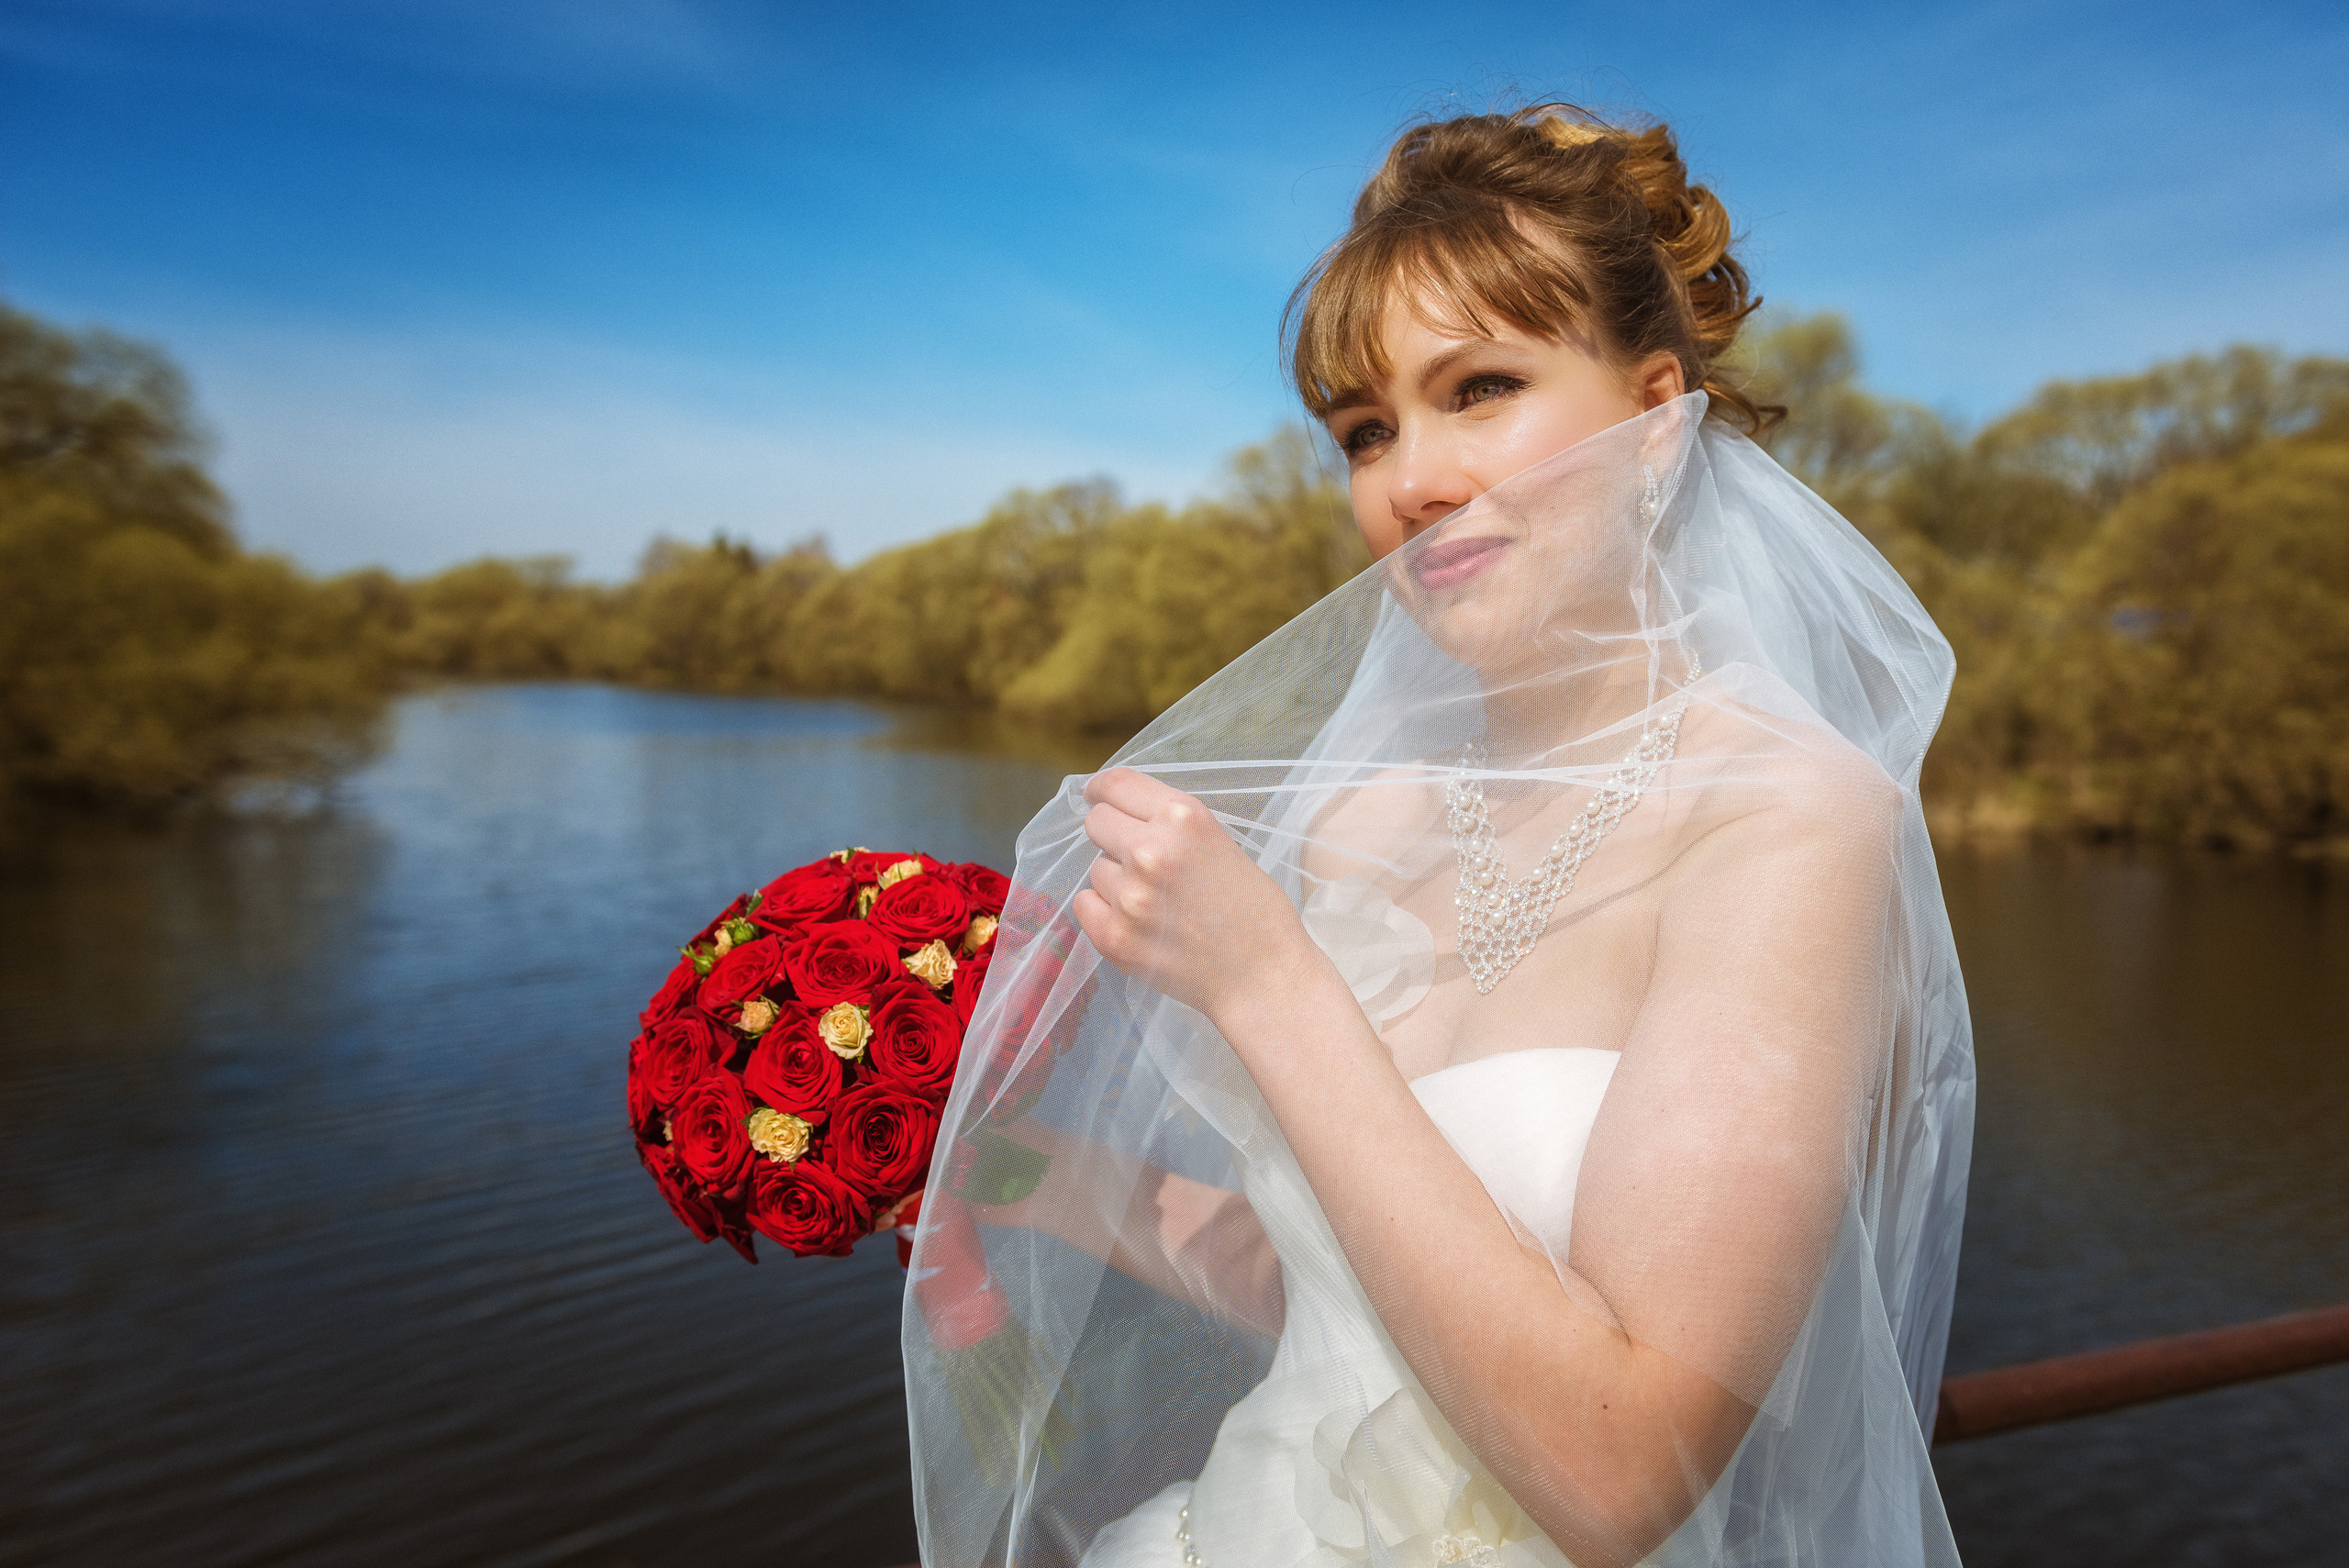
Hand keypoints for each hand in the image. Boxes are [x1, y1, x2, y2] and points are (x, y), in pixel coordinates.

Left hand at [1071, 768, 1317, 1023]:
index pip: (1115, 785)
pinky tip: (1140, 924)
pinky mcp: (1114, 936)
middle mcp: (1151, 850)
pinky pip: (1086, 905)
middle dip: (1112, 836)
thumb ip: (1171, 826)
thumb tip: (1120, 814)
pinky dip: (1105, 912)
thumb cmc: (1255, 913)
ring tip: (1158, 903)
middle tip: (1138, 859)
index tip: (1096, 797)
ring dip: (1117, 880)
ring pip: (1096, 869)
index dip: (1100, 790)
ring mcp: (1129, 895)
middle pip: (1096, 823)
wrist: (1264, 979)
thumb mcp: (1222, 844)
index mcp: (1183, 818)